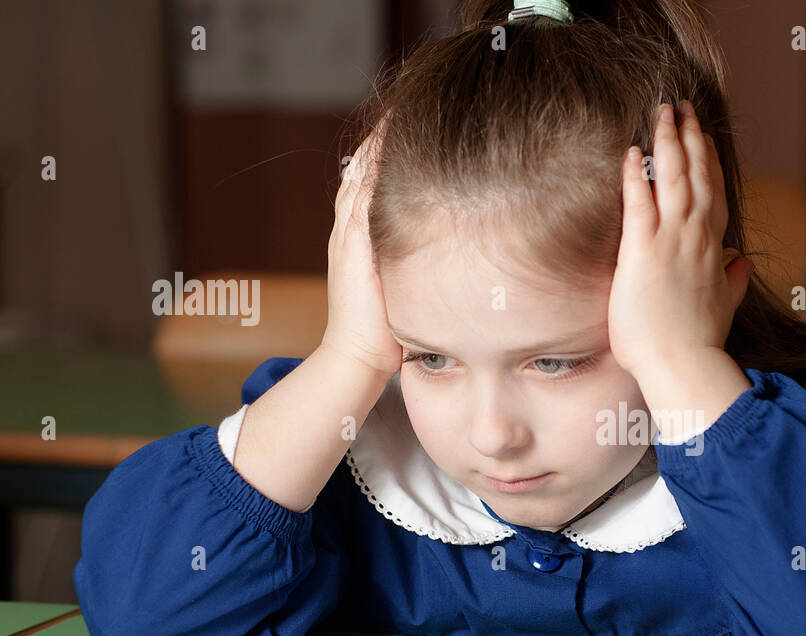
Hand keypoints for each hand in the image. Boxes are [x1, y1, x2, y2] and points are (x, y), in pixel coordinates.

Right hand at [320, 119, 402, 377]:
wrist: (358, 358)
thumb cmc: (388, 331)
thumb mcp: (405, 285)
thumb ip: (419, 263)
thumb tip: (456, 251)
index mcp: (360, 237)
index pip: (369, 180)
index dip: (386, 152)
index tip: (410, 126)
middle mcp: (350, 229)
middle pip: (361, 167)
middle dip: (382, 137)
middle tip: (404, 106)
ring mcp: (348, 234)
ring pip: (358, 174)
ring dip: (377, 143)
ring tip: (398, 113)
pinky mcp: (352, 245)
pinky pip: (359, 194)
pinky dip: (371, 167)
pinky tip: (387, 145)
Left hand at [608, 101, 754, 380]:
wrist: (683, 364)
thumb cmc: (698, 342)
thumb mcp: (724, 307)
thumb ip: (733, 282)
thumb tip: (740, 264)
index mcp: (715, 250)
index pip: (714, 195)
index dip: (708, 163)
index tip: (704, 138)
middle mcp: (696, 237)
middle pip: (696, 175)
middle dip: (690, 138)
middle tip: (682, 108)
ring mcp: (671, 241)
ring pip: (673, 179)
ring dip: (668, 142)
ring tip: (662, 112)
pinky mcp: (643, 251)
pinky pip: (639, 203)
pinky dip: (636, 175)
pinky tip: (631, 152)